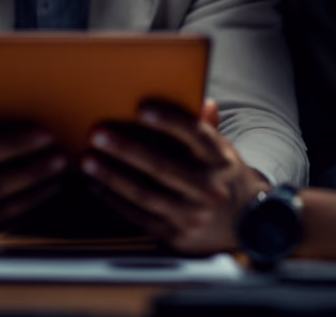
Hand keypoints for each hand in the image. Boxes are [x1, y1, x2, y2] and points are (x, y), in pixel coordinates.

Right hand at [0, 123, 66, 246]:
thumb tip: (21, 117)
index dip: (14, 145)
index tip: (43, 136)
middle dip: (32, 171)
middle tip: (59, 157)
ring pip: (1, 208)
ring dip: (35, 191)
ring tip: (56, 174)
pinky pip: (0, 223)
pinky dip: (26, 207)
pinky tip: (43, 191)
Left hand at [82, 99, 269, 254]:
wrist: (247, 223)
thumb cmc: (223, 175)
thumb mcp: (221, 149)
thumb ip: (206, 126)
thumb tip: (201, 99)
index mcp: (220, 159)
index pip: (195, 135)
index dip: (169, 121)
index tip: (141, 108)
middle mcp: (209, 188)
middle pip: (162, 166)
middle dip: (126, 150)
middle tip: (98, 134)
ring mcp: (193, 215)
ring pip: (145, 194)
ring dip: (112, 176)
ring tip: (88, 160)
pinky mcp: (178, 236)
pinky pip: (139, 216)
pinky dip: (114, 200)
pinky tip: (97, 185)